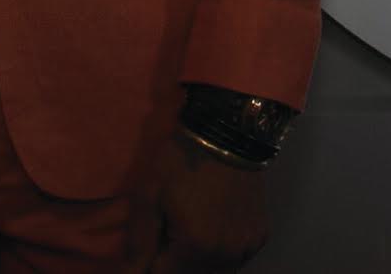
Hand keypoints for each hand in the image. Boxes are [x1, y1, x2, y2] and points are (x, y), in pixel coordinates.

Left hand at [121, 126, 269, 271]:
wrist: (226, 130)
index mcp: (195, 247)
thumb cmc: (180, 159)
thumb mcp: (149, 193)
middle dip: (174, 264)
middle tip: (168, 235)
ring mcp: (247, 247)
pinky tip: (212, 230)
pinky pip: (236, 260)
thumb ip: (140, 240)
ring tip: (188, 232)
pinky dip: (221, 254)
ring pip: (217, 273)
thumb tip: (130, 273)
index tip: (151, 245)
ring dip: (197, 262)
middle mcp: (225, 256)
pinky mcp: (260, 236)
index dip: (152, 264)